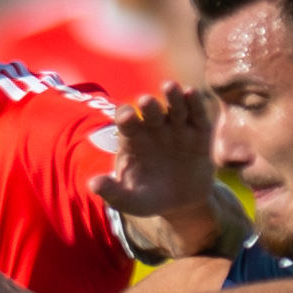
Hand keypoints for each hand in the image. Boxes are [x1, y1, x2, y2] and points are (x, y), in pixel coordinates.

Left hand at [87, 83, 215, 219]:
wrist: (181, 204)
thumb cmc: (148, 198)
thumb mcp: (130, 200)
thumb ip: (113, 192)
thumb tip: (93, 184)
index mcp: (133, 138)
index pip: (126, 122)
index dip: (126, 117)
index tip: (127, 118)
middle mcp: (154, 128)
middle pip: (150, 111)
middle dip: (148, 105)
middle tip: (146, 101)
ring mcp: (177, 128)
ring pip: (174, 108)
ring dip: (173, 96)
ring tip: (170, 87)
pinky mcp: (199, 134)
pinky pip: (197, 116)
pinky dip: (195, 104)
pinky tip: (191, 93)